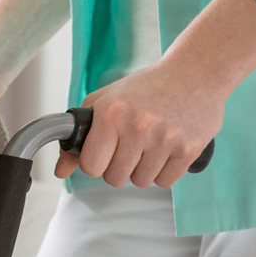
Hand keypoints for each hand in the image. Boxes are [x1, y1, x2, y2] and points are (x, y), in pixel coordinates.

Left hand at [55, 58, 224, 187]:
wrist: (194, 74)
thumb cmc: (146, 88)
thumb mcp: (104, 102)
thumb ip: (77, 135)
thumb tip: (61, 171)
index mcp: (112, 113)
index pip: (91, 166)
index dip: (94, 163)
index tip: (102, 153)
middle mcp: (138, 127)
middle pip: (115, 178)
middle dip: (117, 168)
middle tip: (127, 148)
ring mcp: (165, 139)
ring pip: (141, 182)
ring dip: (141, 170)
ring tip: (148, 146)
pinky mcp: (189, 149)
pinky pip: (165, 181)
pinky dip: (162, 172)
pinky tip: (164, 151)